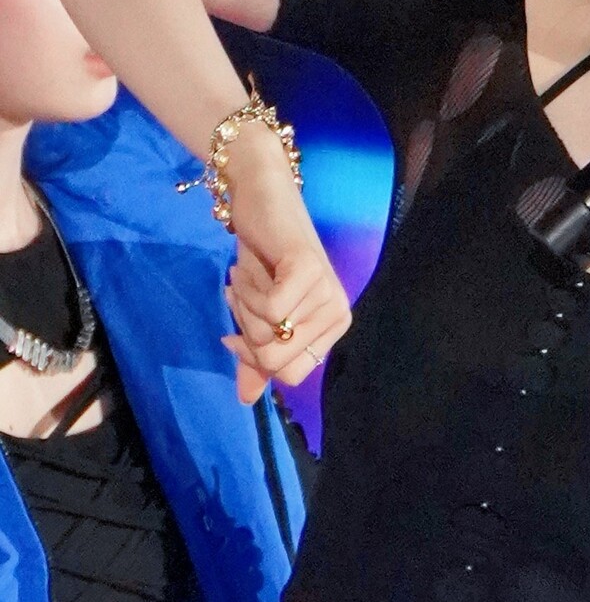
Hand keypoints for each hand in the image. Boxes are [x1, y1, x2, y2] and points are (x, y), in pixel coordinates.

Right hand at [218, 133, 351, 404]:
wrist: (260, 202)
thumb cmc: (262, 260)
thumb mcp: (256, 315)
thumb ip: (255, 357)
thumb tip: (247, 399)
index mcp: (331, 330)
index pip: (290, 376)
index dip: (256, 358)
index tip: (240, 330)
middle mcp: (337, 313)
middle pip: (277, 361)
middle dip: (246, 331)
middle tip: (246, 297)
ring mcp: (328, 292)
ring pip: (268, 334)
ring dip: (242, 305)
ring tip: (248, 276)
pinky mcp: (310, 270)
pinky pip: (270, 308)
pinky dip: (245, 290)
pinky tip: (247, 268)